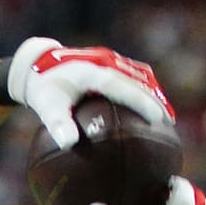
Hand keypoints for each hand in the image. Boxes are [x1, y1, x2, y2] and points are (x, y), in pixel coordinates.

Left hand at [9, 37, 174, 148]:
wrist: (37, 65)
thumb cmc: (43, 90)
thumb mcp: (46, 108)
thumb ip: (58, 124)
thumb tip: (68, 144)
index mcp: (94, 71)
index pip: (125, 86)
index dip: (142, 102)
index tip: (156, 119)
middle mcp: (106, 61)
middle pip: (139, 79)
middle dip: (155, 99)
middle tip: (168, 122)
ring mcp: (109, 60)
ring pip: (139, 75)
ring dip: (152, 93)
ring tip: (164, 115)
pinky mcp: (110, 63)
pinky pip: (132, 75)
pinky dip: (142, 90)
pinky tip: (146, 108)